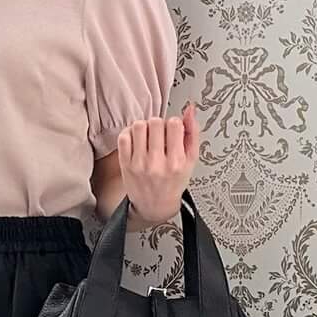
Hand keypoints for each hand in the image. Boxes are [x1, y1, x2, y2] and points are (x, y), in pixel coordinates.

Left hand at [115, 101, 198, 224]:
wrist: (154, 206)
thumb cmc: (173, 183)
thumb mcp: (190, 161)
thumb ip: (192, 133)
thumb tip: (190, 110)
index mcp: (176, 162)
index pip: (174, 124)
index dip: (174, 123)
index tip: (174, 131)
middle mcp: (157, 164)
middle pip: (155, 122)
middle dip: (159, 124)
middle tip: (160, 135)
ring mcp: (139, 164)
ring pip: (138, 126)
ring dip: (144, 127)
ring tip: (148, 137)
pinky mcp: (125, 164)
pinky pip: (124, 136)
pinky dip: (130, 134)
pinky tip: (137, 141)